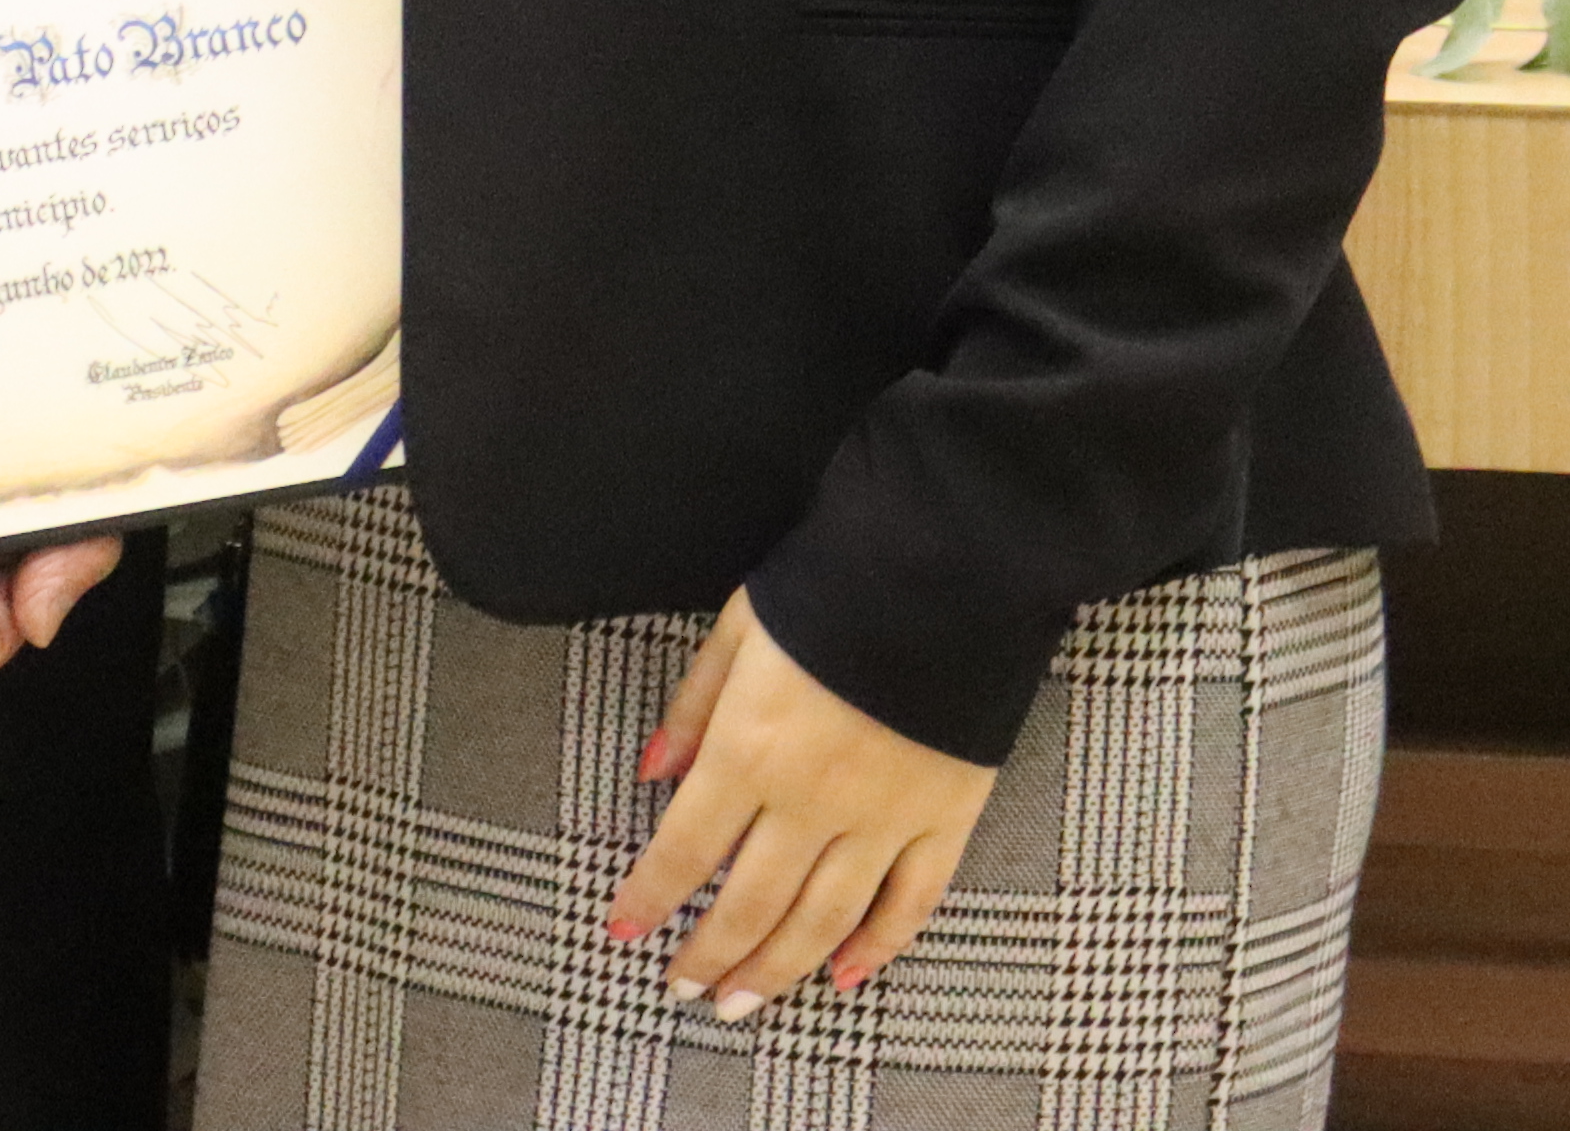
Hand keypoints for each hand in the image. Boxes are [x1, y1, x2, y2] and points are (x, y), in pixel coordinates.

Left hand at [605, 585, 998, 1014]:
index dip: (650, 898)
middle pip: (750, 904)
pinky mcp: (946, 816)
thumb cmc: (831, 585)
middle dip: (708, 956)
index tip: (623, 931)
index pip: (686, 849)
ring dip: (777, 971)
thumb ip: (693, 709)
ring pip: (823, 921)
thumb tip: (653, 774)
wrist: (945, 564)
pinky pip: (910, 902)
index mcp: (751, 748)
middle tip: (682, 989)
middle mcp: (813, 799)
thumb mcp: (736, 629)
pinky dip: (877, 947)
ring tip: (742, 1005)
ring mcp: (885, 816)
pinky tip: (844, 975)